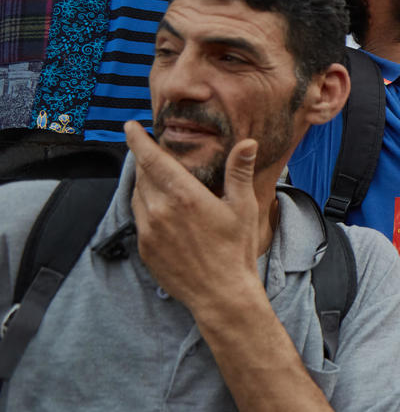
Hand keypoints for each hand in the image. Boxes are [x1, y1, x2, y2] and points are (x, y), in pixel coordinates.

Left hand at [125, 120, 264, 313]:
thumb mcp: (243, 207)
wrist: (221, 294)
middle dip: (145, 160)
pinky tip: (161, 207)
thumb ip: (238, 172)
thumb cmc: (236, 250)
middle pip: (143, 175)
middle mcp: (161, 211)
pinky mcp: (145, 248)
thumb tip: (247, 142)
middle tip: (152, 150)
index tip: (130, 127)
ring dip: (144, 182)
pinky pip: (139, 217)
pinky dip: (145, 205)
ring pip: (138, 195)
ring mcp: (149, 231)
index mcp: (185, 197)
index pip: (153, 160)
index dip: (138, 141)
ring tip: (157, 177)